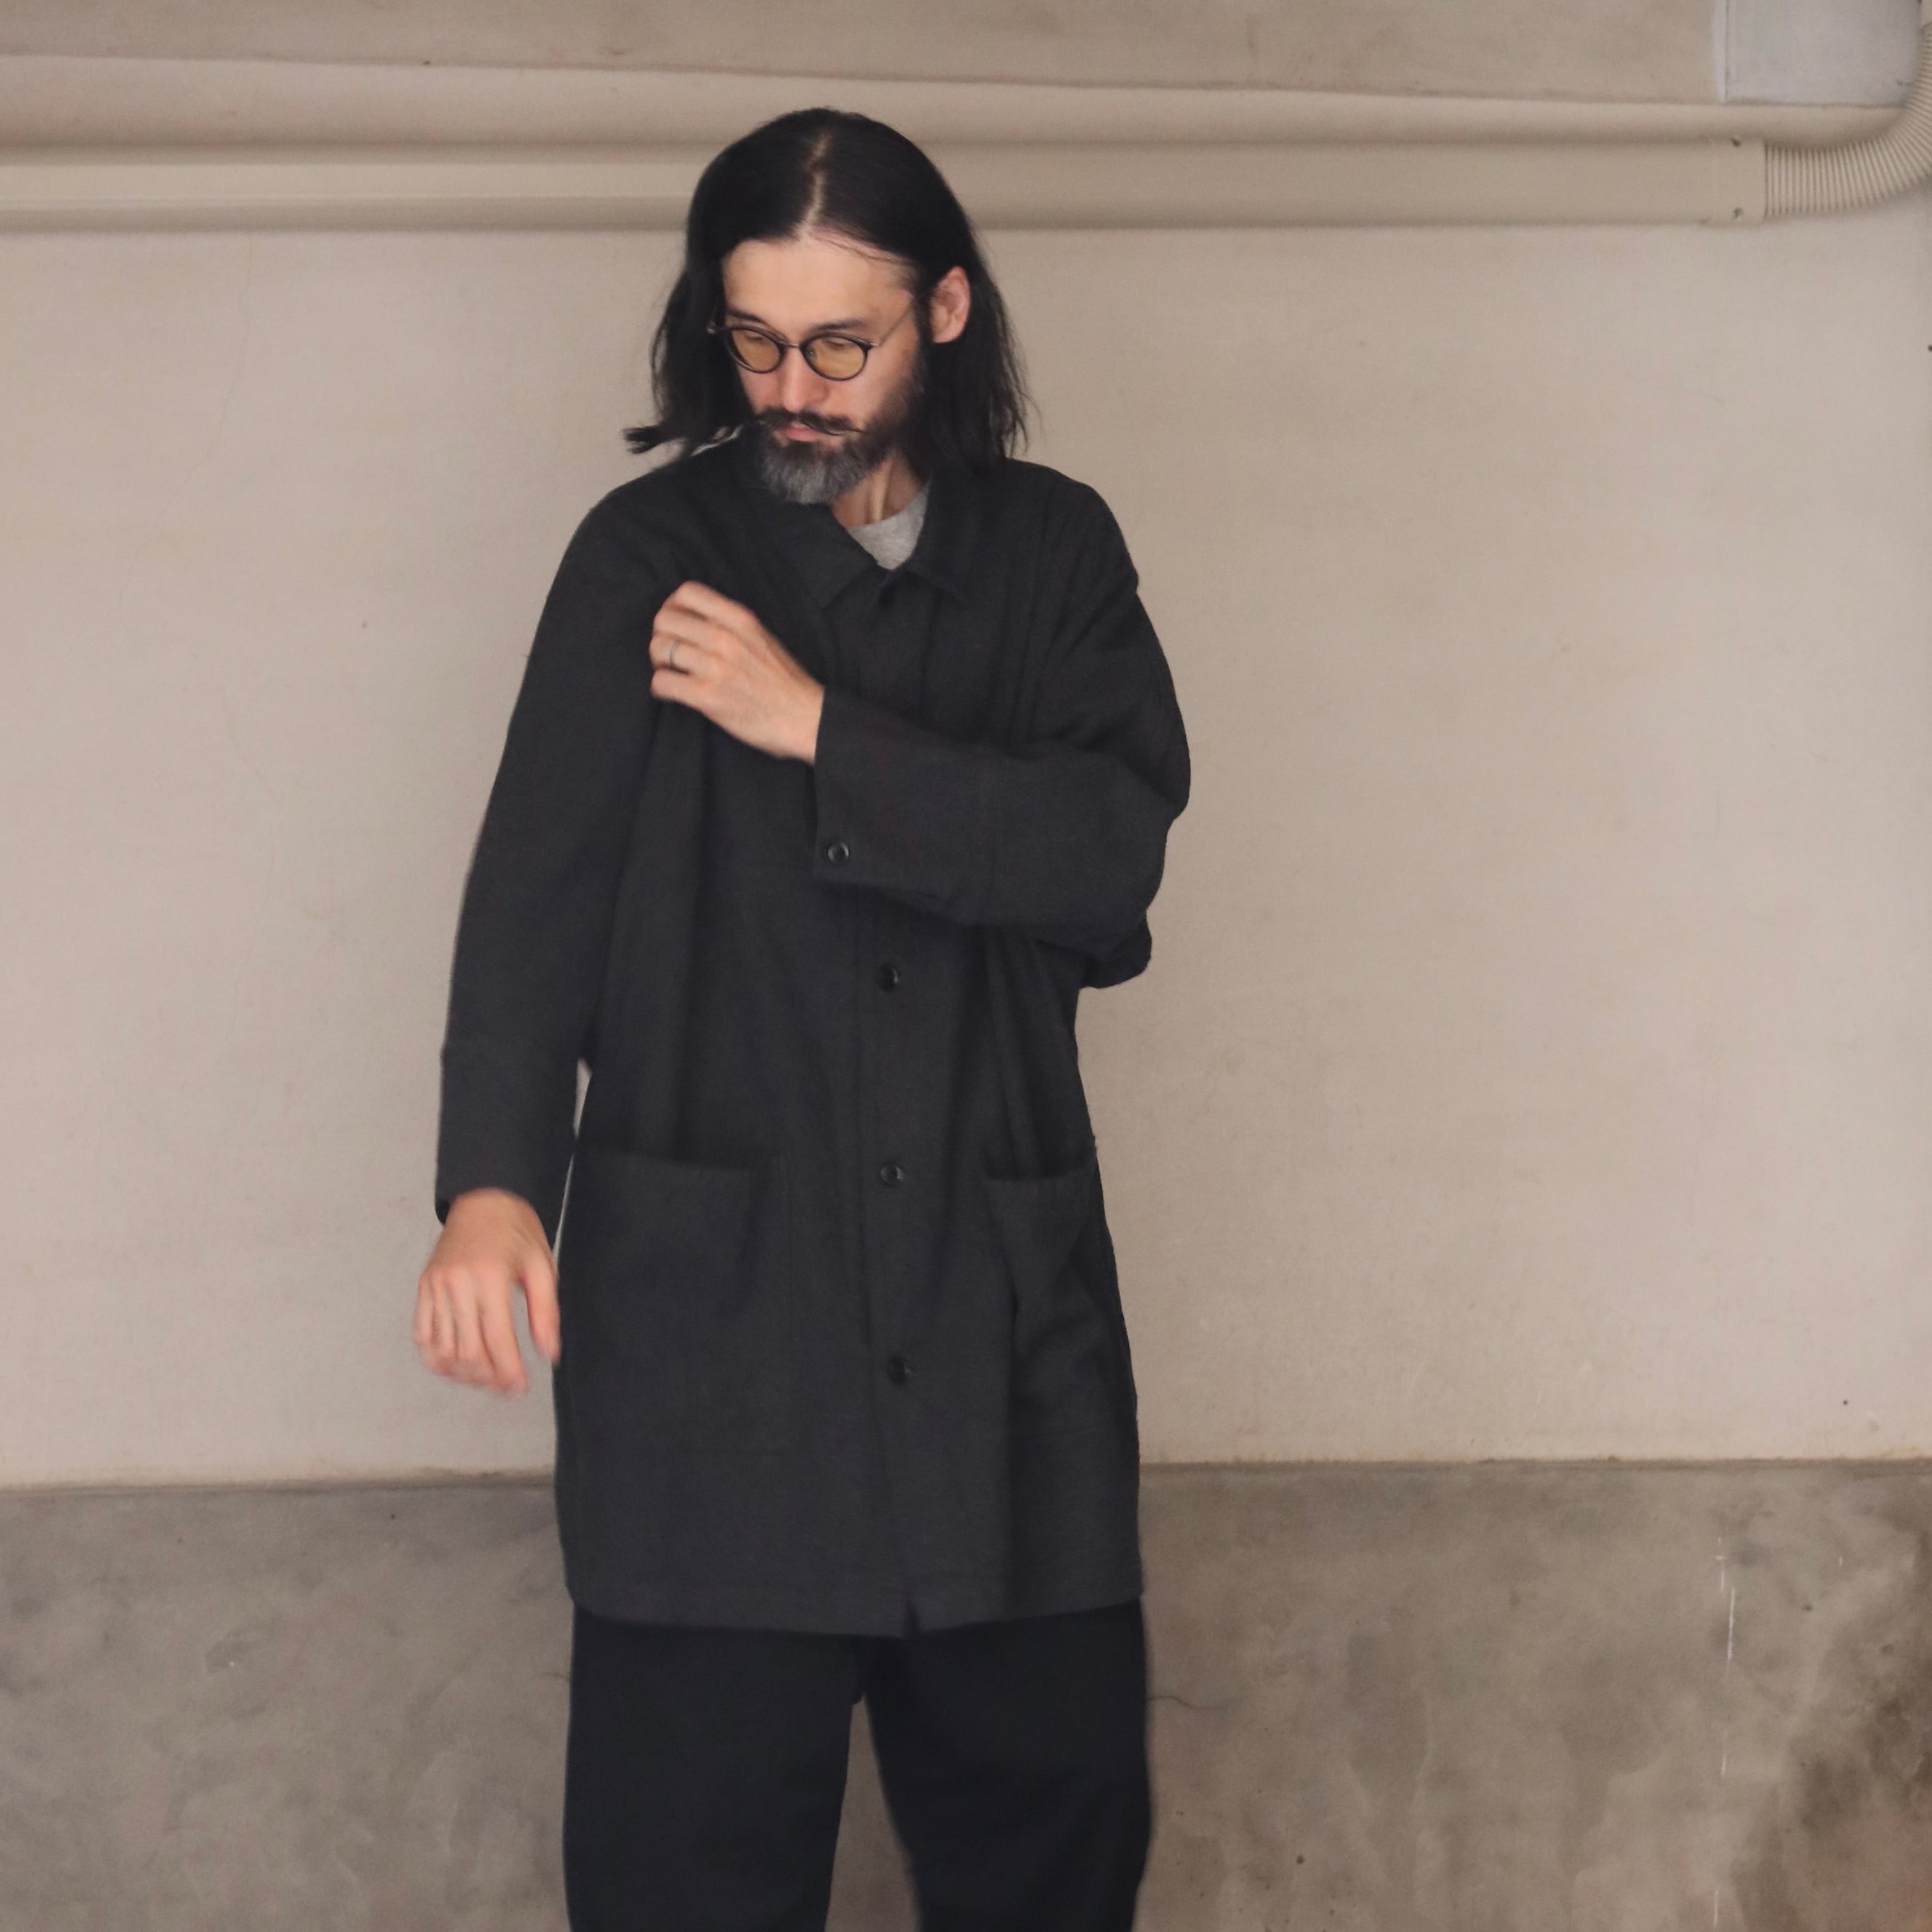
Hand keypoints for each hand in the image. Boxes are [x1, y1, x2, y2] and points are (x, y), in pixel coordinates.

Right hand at [414, 1188, 560, 1396]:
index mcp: (491, 1277)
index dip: (509, 1372)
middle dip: (488, 1378)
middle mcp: (457, 1283)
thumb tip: (549, 1355)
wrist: (484, 1199)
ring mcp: (435, 1286)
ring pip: (442, 1350)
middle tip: (506, 1387)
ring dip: (464, 1375)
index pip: (497, 1340)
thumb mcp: (542, 1267)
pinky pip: (423, 1336)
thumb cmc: (517, 1231)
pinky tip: (458, 1366)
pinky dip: (437, 1358)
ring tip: (486, 1379)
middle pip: (467, 1352)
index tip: (520, 1388)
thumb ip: (546, 1312)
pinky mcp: (423, 1288)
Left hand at [650, 580, 825, 763]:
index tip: (675, 624)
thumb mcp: (762, 636)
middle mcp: (725, 637)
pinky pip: (662, 682)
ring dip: (658, 664)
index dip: (671, 607)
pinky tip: (670, 693)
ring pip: (659, 650)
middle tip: (668, 654)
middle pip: (665, 621)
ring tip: (671, 673)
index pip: (687, 593)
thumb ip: (731, 625)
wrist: (805, 718)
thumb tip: (695, 621)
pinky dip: (660, 688)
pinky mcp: (708, 697)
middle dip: (660, 637)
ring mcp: (715, 667)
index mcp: (740, 618)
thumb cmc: (784, 681)